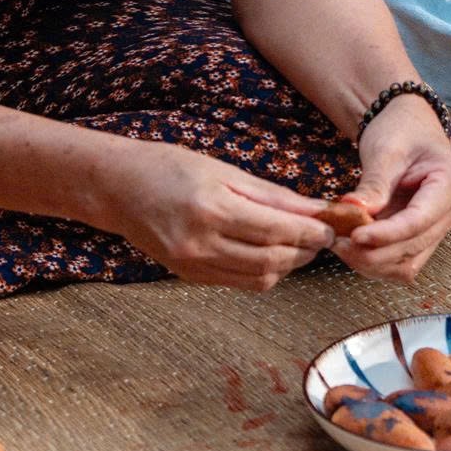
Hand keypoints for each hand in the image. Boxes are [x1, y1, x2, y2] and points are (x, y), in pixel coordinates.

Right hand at [105, 143, 334, 291]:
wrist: (117, 188)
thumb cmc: (169, 167)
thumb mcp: (224, 170)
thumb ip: (272, 195)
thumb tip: (316, 209)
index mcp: (213, 209)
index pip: (277, 231)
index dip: (312, 233)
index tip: (332, 226)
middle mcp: (202, 243)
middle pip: (273, 260)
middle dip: (306, 251)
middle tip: (323, 237)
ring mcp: (193, 265)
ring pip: (259, 278)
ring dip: (288, 265)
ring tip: (299, 245)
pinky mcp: (189, 276)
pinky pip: (239, 283)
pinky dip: (263, 272)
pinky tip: (270, 253)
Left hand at [338, 95, 450, 282]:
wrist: (408, 127)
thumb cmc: (402, 130)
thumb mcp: (385, 151)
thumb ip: (373, 185)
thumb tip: (353, 212)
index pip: (418, 221)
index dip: (386, 235)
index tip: (355, 237)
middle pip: (413, 246)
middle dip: (374, 251)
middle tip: (337, 242)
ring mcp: (442, 227)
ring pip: (408, 263)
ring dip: (373, 262)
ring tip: (342, 244)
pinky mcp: (426, 236)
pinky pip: (402, 260)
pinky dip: (376, 260)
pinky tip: (353, 247)